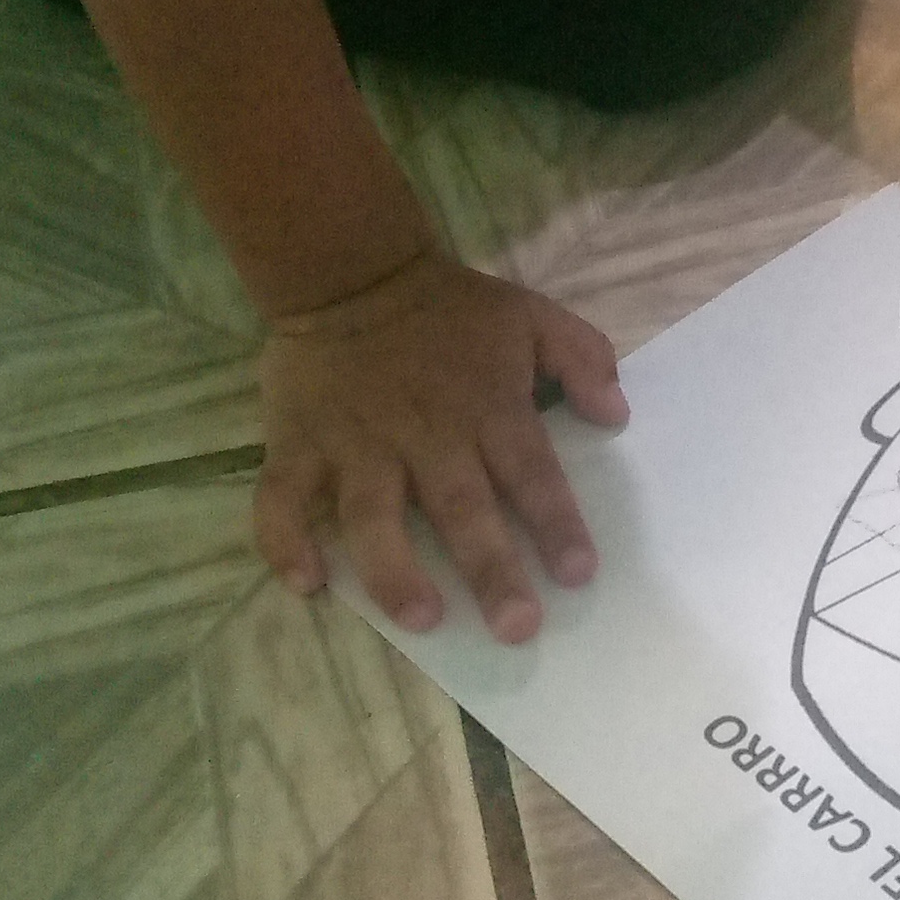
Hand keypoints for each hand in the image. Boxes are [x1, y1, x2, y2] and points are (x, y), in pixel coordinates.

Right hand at [254, 251, 629, 642]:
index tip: (578, 574)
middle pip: (460, 509)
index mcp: (486, 406)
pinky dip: (286, 542)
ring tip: (422, 618)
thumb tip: (616, 416)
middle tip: (515, 628)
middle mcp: (424, 433)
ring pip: (371, 516)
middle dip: (490, 569)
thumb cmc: (449, 307)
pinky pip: (283, 499)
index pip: (531, 472)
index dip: (556, 524)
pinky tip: (308, 585)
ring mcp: (356, 442)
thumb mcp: (531, 314)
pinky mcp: (297, 443)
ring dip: (395, 570)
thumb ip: (582, 359)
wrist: (350, 270)